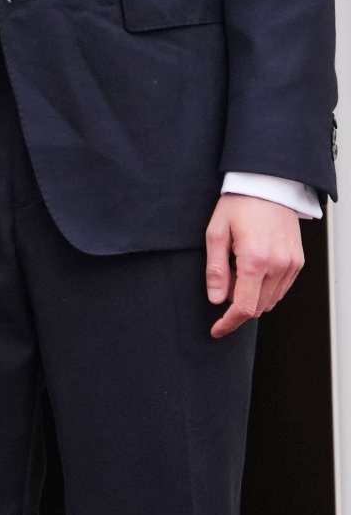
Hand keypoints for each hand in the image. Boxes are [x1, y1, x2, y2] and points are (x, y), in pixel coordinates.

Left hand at [205, 193, 304, 337]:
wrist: (268, 185)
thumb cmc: (239, 204)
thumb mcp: (216, 231)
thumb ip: (216, 269)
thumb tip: (216, 300)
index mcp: (254, 260)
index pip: (244, 307)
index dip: (229, 323)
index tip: (216, 329)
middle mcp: (278, 266)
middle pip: (257, 307)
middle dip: (237, 304)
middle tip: (225, 278)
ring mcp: (291, 265)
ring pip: (270, 301)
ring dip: (251, 296)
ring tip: (238, 267)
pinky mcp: (298, 262)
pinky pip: (280, 289)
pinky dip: (265, 288)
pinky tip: (253, 268)